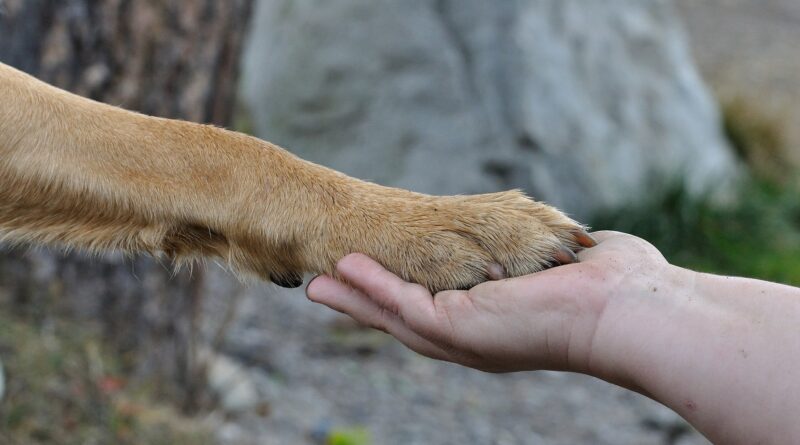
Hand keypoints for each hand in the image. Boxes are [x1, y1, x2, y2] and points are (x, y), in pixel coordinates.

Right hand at [306, 231, 670, 373]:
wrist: (630, 308)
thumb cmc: (614, 285)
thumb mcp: (565, 263)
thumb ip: (552, 253)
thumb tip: (574, 243)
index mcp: (495, 324)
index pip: (438, 308)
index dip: (401, 294)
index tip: (374, 277)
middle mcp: (474, 337)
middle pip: (404, 320)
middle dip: (364, 303)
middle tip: (323, 288)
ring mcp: (463, 337)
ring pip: (394, 316)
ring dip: (355, 298)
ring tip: (318, 283)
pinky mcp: (458, 328)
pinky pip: (402, 304)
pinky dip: (371, 288)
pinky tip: (344, 270)